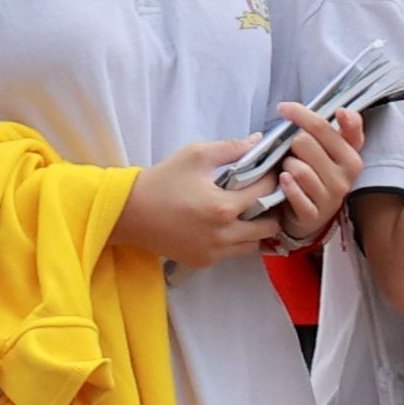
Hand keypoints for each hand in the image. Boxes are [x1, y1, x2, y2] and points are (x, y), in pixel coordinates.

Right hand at [113, 141, 282, 272]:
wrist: (131, 213)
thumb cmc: (163, 180)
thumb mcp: (195, 155)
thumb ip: (230, 148)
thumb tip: (259, 142)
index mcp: (223, 207)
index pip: (265, 193)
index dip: (272, 179)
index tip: (270, 171)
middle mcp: (223, 235)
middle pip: (269, 227)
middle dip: (271, 209)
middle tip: (262, 195)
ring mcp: (214, 253)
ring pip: (254, 244)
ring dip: (256, 227)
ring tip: (247, 210)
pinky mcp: (203, 262)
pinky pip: (233, 253)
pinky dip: (236, 239)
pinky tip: (226, 224)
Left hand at [255, 105, 364, 245]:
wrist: (313, 216)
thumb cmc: (320, 175)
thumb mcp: (335, 151)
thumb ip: (344, 128)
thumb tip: (344, 111)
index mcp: (351, 156)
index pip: (322, 126)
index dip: (300, 114)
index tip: (284, 108)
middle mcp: (346, 177)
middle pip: (305, 143)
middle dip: (292, 144)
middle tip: (291, 152)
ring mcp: (331, 198)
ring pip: (299, 168)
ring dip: (287, 165)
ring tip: (288, 169)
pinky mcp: (314, 215)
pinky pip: (295, 193)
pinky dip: (286, 185)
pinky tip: (284, 181)